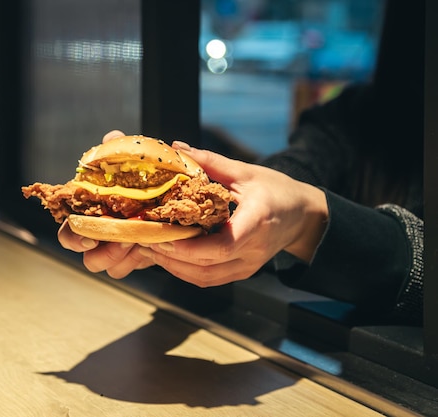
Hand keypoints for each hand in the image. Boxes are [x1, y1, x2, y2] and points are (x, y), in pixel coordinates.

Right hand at [57, 130, 154, 277]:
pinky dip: (138, 259)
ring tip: (141, 240)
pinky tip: (151, 245)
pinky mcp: (139, 254)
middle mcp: (103, 230)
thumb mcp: (140, 157)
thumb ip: (121, 149)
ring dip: (121, 257)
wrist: (181, 194)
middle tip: (124, 240)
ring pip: (108, 266)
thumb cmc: (154, 173)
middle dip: (102, 252)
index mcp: (94, 208)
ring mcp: (120, 245)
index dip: (74, 236)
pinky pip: (131, 266)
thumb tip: (111, 138)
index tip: (91, 236)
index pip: (71, 228)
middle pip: (87, 256)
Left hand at [137, 141, 327, 286]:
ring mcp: (248, 265)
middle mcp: (253, 250)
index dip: (190, 246)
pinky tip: (167, 257)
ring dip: (174, 266)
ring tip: (150, 249)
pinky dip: (185, 271)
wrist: (303, 216)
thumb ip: (211, 162)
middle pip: (207, 265)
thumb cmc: (277, 190)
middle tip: (144, 239)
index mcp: (257, 221)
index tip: (163, 236)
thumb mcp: (246, 172)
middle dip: (171, 256)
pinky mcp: (242, 271)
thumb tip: (177, 147)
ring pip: (205, 277)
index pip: (224, 245)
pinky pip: (209, 278)